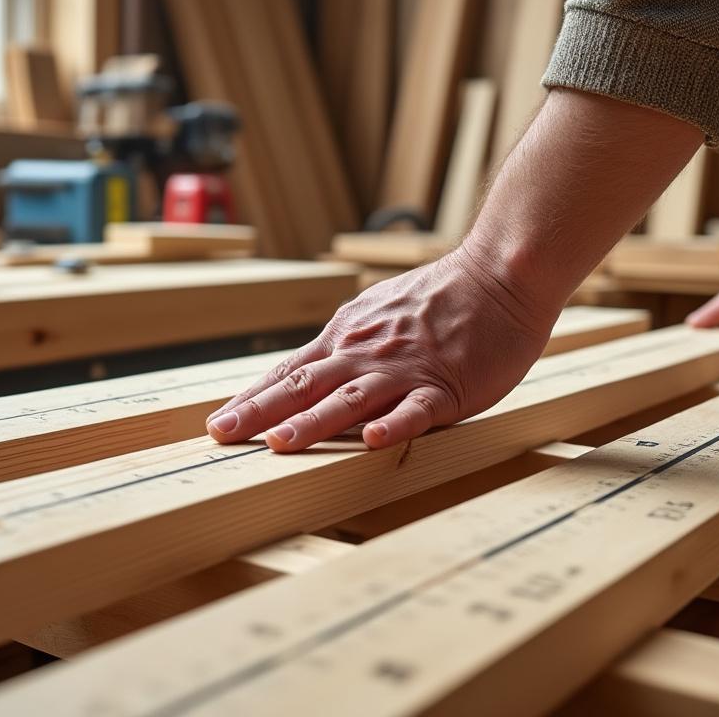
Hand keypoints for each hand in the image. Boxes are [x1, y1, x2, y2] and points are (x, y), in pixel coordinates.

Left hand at [205, 247, 560, 452]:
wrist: (500, 274)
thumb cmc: (444, 298)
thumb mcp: (380, 312)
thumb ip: (349, 342)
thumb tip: (313, 366)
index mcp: (349, 338)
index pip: (289, 372)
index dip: (252, 398)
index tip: (218, 422)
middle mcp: (366, 353)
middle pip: (304, 385)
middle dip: (260, 412)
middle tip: (222, 435)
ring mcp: (404, 370)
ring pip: (349, 398)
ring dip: (313, 422)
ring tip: (279, 444)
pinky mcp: (444, 385)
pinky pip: (416, 409)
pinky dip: (393, 425)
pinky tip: (372, 441)